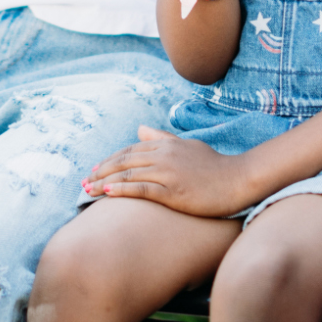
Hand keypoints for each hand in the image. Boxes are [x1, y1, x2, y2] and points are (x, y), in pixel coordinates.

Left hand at [83, 126, 259, 216]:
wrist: (237, 180)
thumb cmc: (213, 165)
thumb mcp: (187, 145)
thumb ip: (162, 137)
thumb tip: (139, 128)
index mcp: (166, 145)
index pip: (129, 150)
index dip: (109, 160)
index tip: (94, 170)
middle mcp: (164, 156)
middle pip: (123, 161)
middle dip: (100, 171)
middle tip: (83, 182)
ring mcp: (168, 173)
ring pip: (127, 174)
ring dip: (104, 182)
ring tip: (87, 191)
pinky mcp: (173, 191)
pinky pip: (141, 189)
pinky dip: (122, 190)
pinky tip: (108, 193)